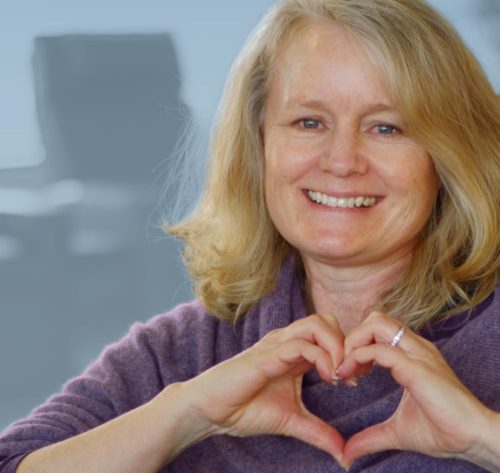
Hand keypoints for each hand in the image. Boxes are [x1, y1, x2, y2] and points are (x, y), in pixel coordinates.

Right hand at [179, 314, 346, 464]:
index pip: (330, 334)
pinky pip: (301, 344)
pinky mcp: (267, 354)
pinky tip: (329, 377)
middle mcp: (287, 342)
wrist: (211, 411)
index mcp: (294, 353)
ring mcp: (277, 345)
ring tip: (341, 375)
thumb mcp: (292, 421)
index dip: (348, 353)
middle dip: (347, 343)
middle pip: (327, 321)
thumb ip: (318, 432)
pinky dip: (322, 357)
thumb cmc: (245, 409)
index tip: (355, 382)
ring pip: (317, 324)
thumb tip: (344, 455)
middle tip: (352, 374)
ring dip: (337, 346)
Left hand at [337, 311, 494, 468]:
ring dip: (354, 342)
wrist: (473, 439)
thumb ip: (371, 436)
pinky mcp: (416, 367)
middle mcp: (414, 347)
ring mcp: (417, 354)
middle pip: (375, 318)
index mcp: (412, 354)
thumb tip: (348, 453)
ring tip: (347, 369)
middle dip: (352, 338)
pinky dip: (358, 357)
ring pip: (376, 323)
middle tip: (344, 366)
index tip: (347, 373)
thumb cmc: (443, 431)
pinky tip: (351, 376)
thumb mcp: (397, 431)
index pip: (377, 329)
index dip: (356, 345)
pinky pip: (380, 350)